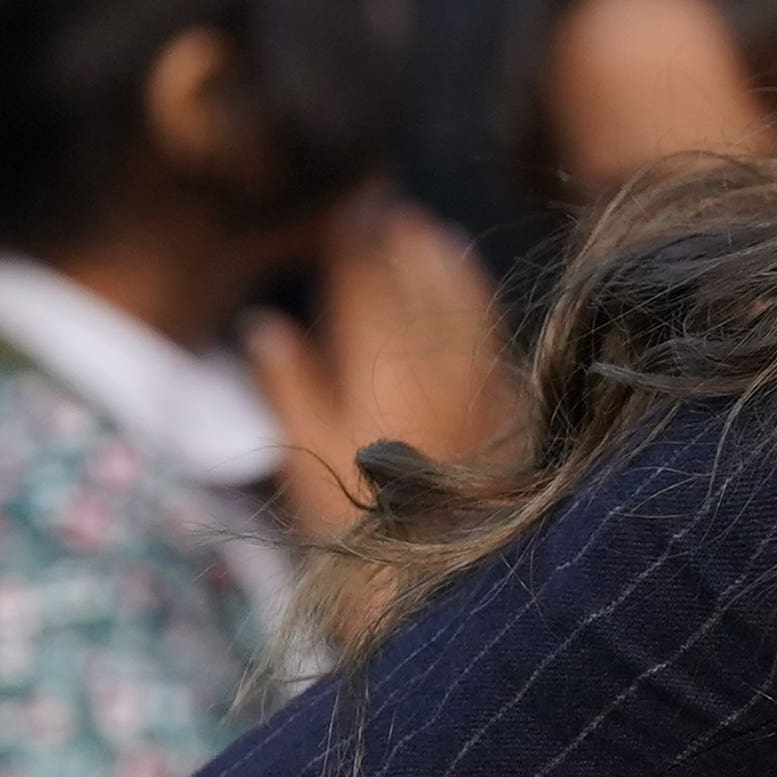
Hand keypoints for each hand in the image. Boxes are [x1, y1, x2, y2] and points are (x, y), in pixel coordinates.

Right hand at [242, 193, 519, 541]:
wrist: (447, 576)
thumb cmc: (361, 524)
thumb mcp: (310, 455)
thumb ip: (288, 385)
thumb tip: (264, 324)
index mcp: (376, 372)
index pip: (364, 285)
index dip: (354, 240)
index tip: (347, 205)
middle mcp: (435, 368)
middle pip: (416, 282)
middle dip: (397, 237)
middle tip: (383, 201)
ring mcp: (480, 382)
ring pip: (462, 301)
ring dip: (442, 260)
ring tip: (425, 229)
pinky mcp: (512, 403)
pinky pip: (492, 331)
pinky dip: (475, 296)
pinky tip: (467, 281)